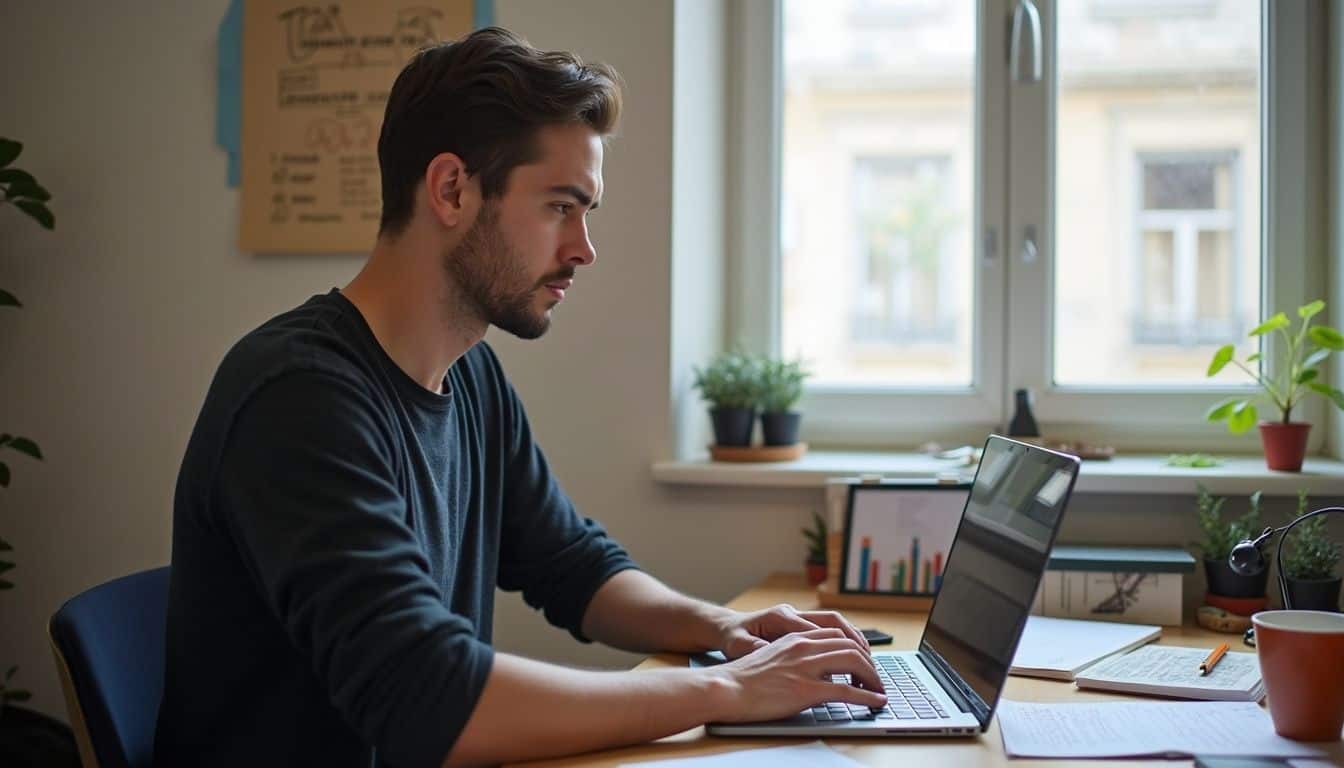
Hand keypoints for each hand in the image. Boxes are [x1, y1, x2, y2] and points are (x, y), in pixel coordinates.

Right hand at [706, 628, 886, 722]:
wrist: (724, 688)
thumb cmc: (741, 678)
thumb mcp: (770, 656)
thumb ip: (793, 656)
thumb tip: (812, 669)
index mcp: (795, 637)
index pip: (837, 635)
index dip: (856, 648)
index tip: (863, 662)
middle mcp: (803, 646)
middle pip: (850, 645)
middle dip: (869, 663)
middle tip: (875, 678)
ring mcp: (806, 667)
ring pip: (854, 662)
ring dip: (873, 677)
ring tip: (879, 690)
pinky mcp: (806, 690)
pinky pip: (847, 691)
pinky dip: (867, 696)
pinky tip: (876, 702)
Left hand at [714, 603, 870, 658]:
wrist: (726, 628)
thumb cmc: (732, 638)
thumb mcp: (738, 646)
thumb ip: (755, 649)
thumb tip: (768, 653)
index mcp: (780, 618)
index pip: (816, 631)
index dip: (836, 648)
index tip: (850, 665)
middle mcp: (792, 613)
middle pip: (833, 621)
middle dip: (854, 641)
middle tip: (870, 664)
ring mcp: (798, 617)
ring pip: (835, 623)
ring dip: (854, 639)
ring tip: (869, 660)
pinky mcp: (800, 625)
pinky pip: (829, 629)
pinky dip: (844, 641)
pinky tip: (854, 656)